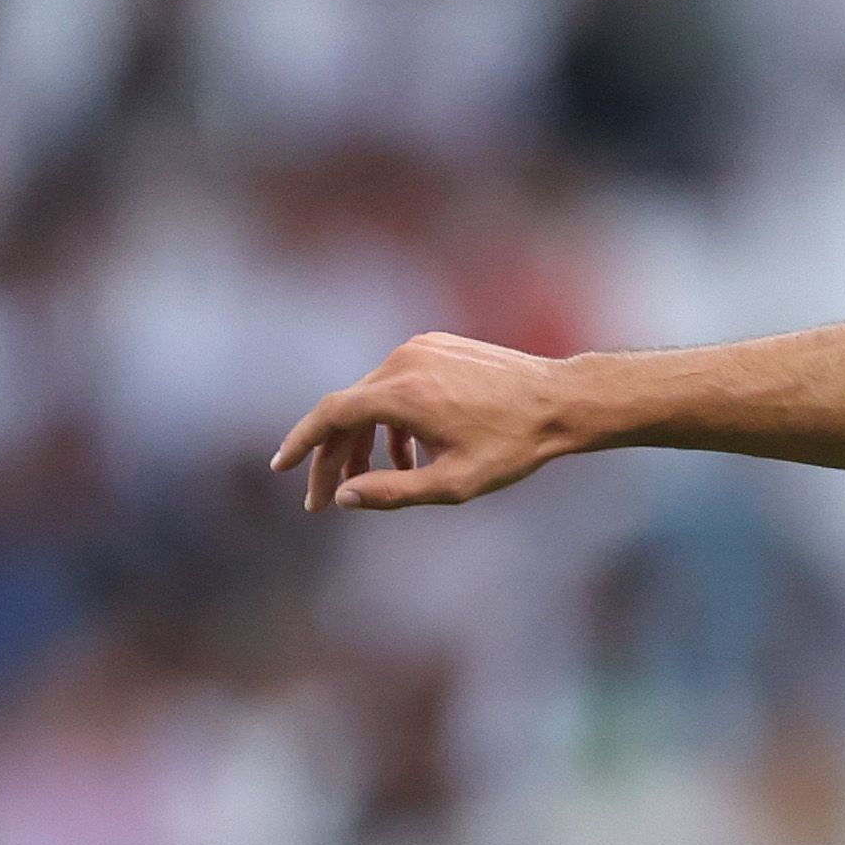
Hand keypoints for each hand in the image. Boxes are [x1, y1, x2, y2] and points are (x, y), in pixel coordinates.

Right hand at [272, 332, 576, 511]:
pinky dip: (391, 420)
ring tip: (370, 481)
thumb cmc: (514, 446)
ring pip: (372, 398)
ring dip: (365, 441)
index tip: (282, 467)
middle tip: (324, 499)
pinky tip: (407, 455)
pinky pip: (396, 385)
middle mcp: (404, 362)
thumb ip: (393, 492)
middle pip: (347, 410)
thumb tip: (344, 496)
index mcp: (403, 393)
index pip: (330, 415)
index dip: (301, 443)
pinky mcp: (435, 346)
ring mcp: (420, 349)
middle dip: (334, 456)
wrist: (562, 400)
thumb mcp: (454, 483)